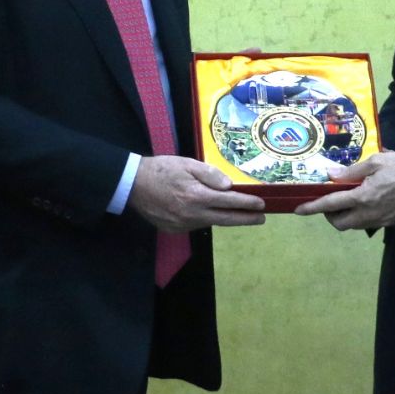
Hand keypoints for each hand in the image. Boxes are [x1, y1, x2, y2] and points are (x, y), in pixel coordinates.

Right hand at [128, 156, 266, 230]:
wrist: (132, 184)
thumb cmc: (161, 169)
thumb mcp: (187, 164)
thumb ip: (210, 175)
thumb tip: (229, 186)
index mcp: (197, 196)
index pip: (229, 202)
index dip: (248, 204)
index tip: (261, 205)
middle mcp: (192, 215)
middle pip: (226, 220)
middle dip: (246, 219)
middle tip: (261, 218)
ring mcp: (183, 225)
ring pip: (211, 223)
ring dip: (226, 219)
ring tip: (240, 215)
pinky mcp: (174, 229)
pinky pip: (196, 225)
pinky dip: (207, 219)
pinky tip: (211, 213)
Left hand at [294, 151, 394, 230]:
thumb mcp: (377, 161)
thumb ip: (352, 171)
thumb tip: (332, 176)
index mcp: (363, 197)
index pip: (331, 205)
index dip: (312, 207)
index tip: (298, 210)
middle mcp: (369, 213)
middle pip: (339, 224)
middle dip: (329, 216)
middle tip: (330, 201)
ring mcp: (380, 220)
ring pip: (353, 226)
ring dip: (345, 216)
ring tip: (347, 200)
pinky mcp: (390, 223)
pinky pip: (367, 223)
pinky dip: (360, 216)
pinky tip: (365, 202)